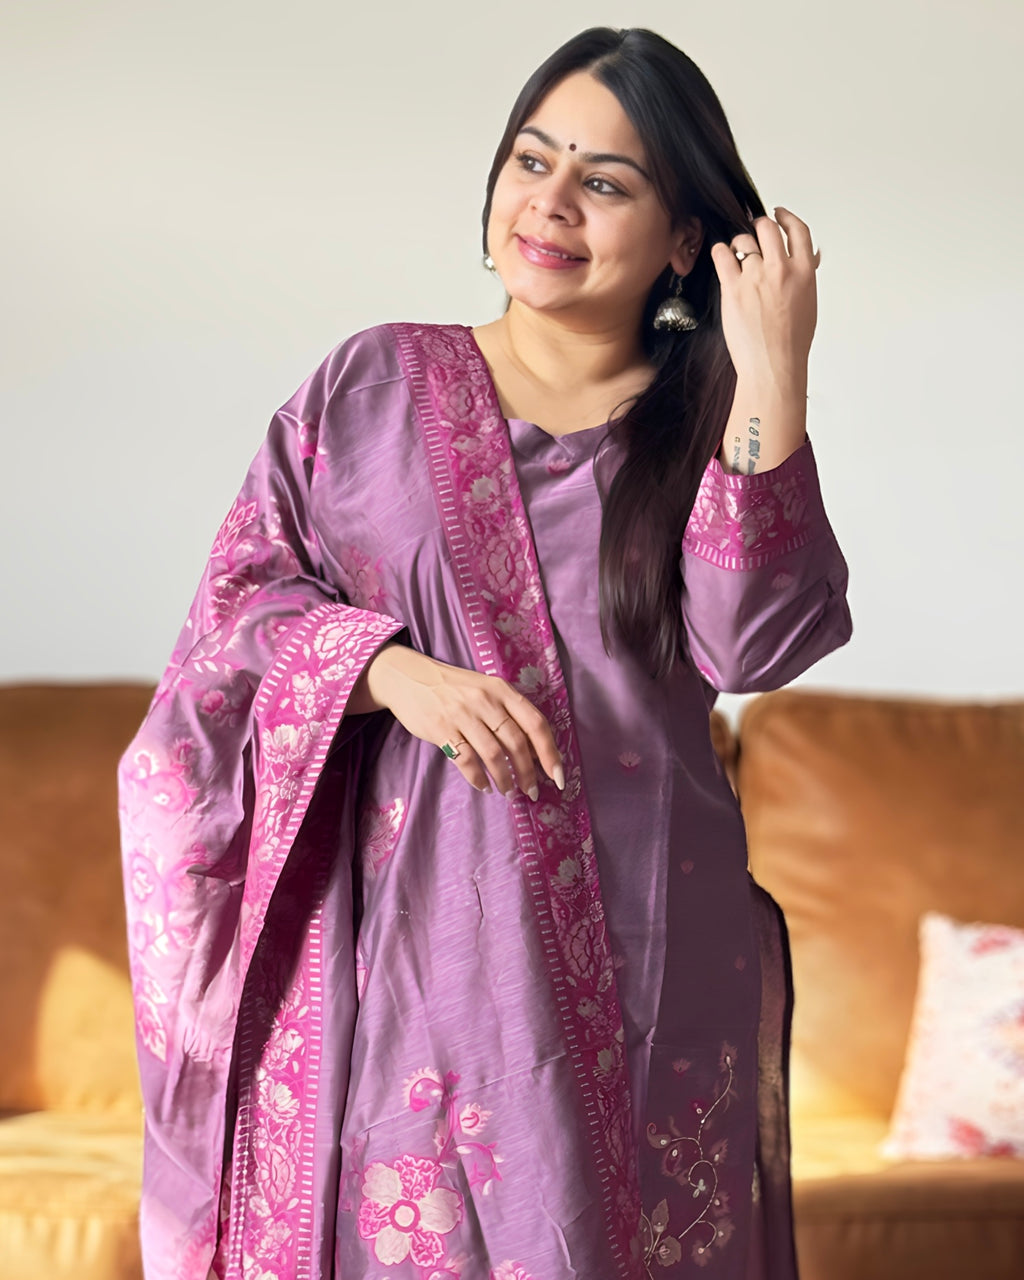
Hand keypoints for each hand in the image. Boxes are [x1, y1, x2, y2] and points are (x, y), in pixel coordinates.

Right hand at [362, 643, 563, 798]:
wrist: (409, 678)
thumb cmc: (455, 688)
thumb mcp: (486, 690)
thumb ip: (510, 714)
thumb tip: (535, 752)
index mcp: (502, 690)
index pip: (535, 723)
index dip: (550, 752)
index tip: (557, 776)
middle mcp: (485, 701)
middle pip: (516, 743)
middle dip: (528, 773)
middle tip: (531, 792)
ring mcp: (462, 715)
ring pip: (493, 755)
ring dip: (505, 780)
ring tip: (509, 792)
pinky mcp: (441, 729)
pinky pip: (466, 761)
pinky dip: (478, 779)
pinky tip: (484, 787)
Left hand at [710, 207, 819, 398]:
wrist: (773, 365)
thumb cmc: (791, 342)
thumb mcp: (808, 303)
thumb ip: (805, 276)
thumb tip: (809, 258)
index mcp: (804, 271)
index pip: (797, 230)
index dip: (785, 217)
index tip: (778, 214)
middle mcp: (781, 269)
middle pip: (767, 227)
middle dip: (758, 227)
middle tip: (752, 234)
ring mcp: (756, 276)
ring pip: (743, 240)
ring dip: (738, 243)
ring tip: (736, 255)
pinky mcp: (733, 288)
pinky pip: (722, 255)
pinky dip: (720, 252)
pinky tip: (722, 257)